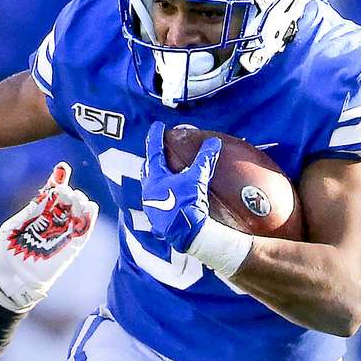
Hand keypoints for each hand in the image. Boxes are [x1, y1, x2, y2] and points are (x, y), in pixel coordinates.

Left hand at [0, 163, 98, 310]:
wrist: (11, 282)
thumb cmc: (6, 255)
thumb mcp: (12, 228)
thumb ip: (29, 212)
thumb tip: (44, 193)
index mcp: (38, 214)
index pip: (52, 192)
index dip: (58, 179)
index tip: (63, 168)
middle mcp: (53, 222)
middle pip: (68, 200)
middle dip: (69, 192)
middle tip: (64, 191)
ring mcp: (63, 234)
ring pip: (79, 213)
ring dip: (80, 203)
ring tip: (75, 200)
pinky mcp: (72, 248)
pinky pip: (84, 231)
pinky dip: (89, 219)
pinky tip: (89, 208)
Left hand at [140, 121, 220, 252]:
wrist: (186, 234)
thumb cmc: (188, 205)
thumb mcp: (197, 179)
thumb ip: (204, 159)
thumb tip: (213, 142)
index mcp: (155, 178)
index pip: (154, 152)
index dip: (156, 137)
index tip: (157, 125)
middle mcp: (149, 191)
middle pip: (148, 170)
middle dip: (152, 159)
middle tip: (158, 151)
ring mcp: (151, 206)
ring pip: (150, 186)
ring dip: (156, 177)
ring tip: (164, 173)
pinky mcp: (157, 218)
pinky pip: (156, 200)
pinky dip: (162, 193)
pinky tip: (169, 196)